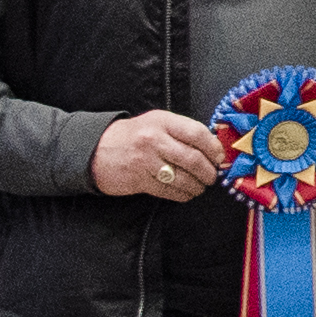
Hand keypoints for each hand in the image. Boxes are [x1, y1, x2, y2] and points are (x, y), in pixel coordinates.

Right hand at [93, 108, 223, 201]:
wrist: (96, 149)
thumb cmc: (134, 136)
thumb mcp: (156, 123)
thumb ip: (182, 131)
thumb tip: (213, 147)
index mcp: (162, 121)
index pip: (196, 133)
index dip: (213, 148)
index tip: (219, 157)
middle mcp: (154, 140)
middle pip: (193, 159)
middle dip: (208, 172)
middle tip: (212, 176)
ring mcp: (146, 161)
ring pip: (183, 178)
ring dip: (197, 186)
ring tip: (200, 186)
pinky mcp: (139, 180)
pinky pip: (169, 191)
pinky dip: (183, 194)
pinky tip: (186, 192)